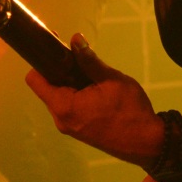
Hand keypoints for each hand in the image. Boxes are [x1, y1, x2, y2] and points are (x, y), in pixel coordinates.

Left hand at [24, 35, 164, 166]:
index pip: (35, 79)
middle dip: (61, 70)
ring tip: (93, 76)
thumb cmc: (130, 111)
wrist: (147, 142)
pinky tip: (96, 90)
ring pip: (60, 96)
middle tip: (80, 58)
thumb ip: (89, 60)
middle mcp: (61, 119)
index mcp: (65, 106)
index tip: (57, 49)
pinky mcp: (78, 130)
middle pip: (48, 86)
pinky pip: (69, 106)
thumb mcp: (112, 80)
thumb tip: (75, 39)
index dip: (42, 60)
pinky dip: (77, 94)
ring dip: (71, 82)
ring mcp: (68, 127)